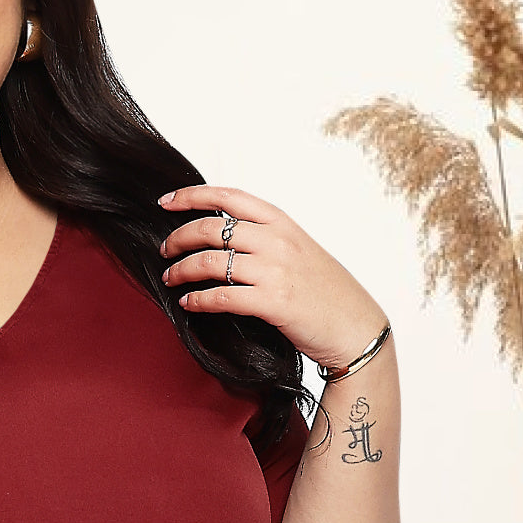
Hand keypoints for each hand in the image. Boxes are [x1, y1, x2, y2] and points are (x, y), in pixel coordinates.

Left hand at [156, 184, 387, 370]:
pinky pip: (220, 296)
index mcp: (283, 223)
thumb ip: (266, 238)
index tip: (166, 202)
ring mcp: (275, 271)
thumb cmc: (327, 292)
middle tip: (165, 251)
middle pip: (211, 229)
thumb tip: (223, 235)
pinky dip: (197, 300)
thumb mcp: (300, 250)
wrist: (357, 327)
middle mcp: (277, 241)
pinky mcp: (272, 302)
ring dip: (181, 270)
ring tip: (170, 278)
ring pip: (210, 262)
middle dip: (178, 238)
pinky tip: (189, 303)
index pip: (229, 196)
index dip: (192, 196)